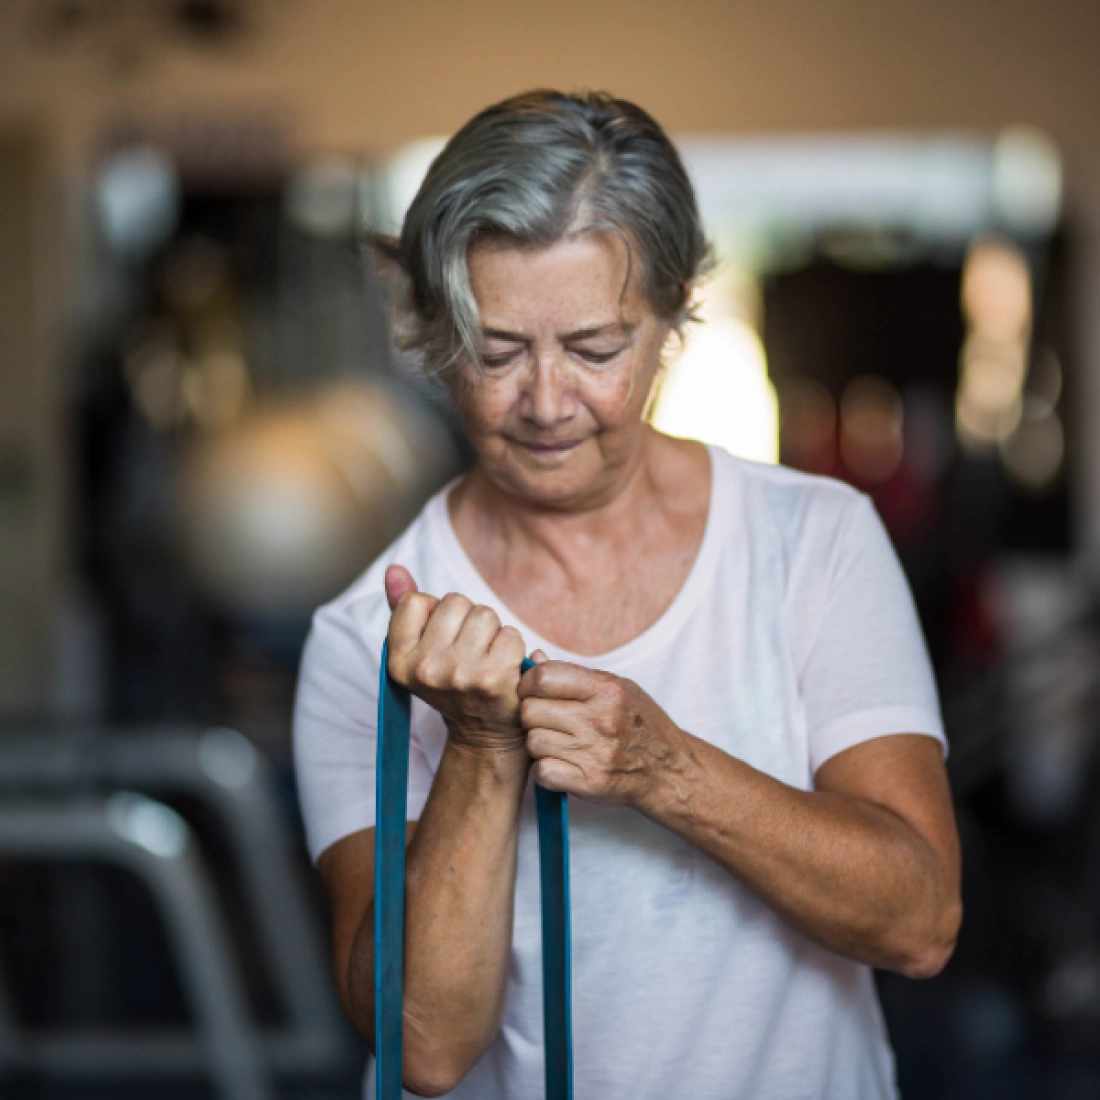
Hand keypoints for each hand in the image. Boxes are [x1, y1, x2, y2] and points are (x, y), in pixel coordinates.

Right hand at [385, 565, 528, 755]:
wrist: (485, 734)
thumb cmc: (453, 682)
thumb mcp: (419, 649)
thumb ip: (403, 607)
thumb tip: (394, 568)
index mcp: (399, 661)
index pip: (415, 601)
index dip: (435, 613)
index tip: (441, 641)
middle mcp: (424, 670)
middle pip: (455, 602)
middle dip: (467, 619)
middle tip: (469, 652)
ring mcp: (458, 675)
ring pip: (484, 613)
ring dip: (492, 630)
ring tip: (486, 657)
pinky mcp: (492, 678)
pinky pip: (510, 633)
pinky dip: (512, 646)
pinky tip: (504, 668)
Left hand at [518, 658, 685, 806]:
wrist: (670, 771)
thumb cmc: (641, 725)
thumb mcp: (618, 688)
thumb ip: (575, 675)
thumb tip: (534, 658)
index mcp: (606, 689)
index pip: (543, 677)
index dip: (528, 683)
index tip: (532, 692)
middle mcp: (601, 719)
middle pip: (531, 711)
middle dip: (531, 716)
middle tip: (546, 721)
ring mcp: (596, 752)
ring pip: (533, 742)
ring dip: (539, 745)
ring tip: (558, 744)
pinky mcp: (591, 782)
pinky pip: (543, 771)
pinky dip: (546, 770)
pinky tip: (560, 764)